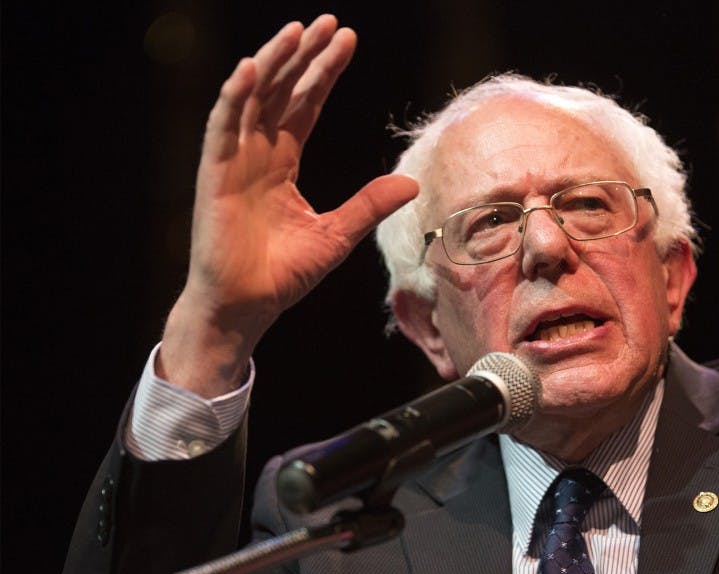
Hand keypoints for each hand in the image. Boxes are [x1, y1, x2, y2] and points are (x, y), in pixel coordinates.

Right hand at [159, 16, 417, 395]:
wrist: (248, 306)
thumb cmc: (283, 274)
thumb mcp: (338, 234)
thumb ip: (369, 204)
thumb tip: (411, 181)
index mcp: (283, 164)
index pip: (306, 106)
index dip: (324, 73)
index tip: (347, 40)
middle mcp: (256, 154)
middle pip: (281, 92)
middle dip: (303, 56)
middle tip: (328, 22)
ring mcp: (232, 161)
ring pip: (252, 99)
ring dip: (272, 62)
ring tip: (297, 30)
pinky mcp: (213, 175)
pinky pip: (221, 127)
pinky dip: (233, 97)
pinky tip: (251, 68)